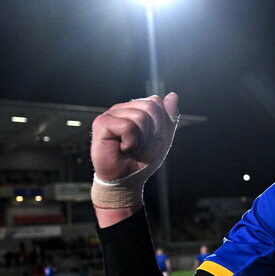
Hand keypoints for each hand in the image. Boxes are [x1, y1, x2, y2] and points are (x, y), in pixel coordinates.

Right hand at [90, 93, 178, 222]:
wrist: (127, 179)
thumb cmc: (141, 160)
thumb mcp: (162, 138)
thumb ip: (168, 118)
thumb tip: (172, 95)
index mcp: (134, 109)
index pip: (156, 102)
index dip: (160, 124)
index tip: (151, 139)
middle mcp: (121, 109)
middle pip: (150, 107)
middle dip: (153, 131)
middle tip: (141, 145)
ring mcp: (110, 114)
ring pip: (140, 117)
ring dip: (142, 139)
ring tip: (131, 148)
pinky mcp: (101, 123)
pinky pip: (128, 127)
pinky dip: (131, 142)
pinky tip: (122, 149)